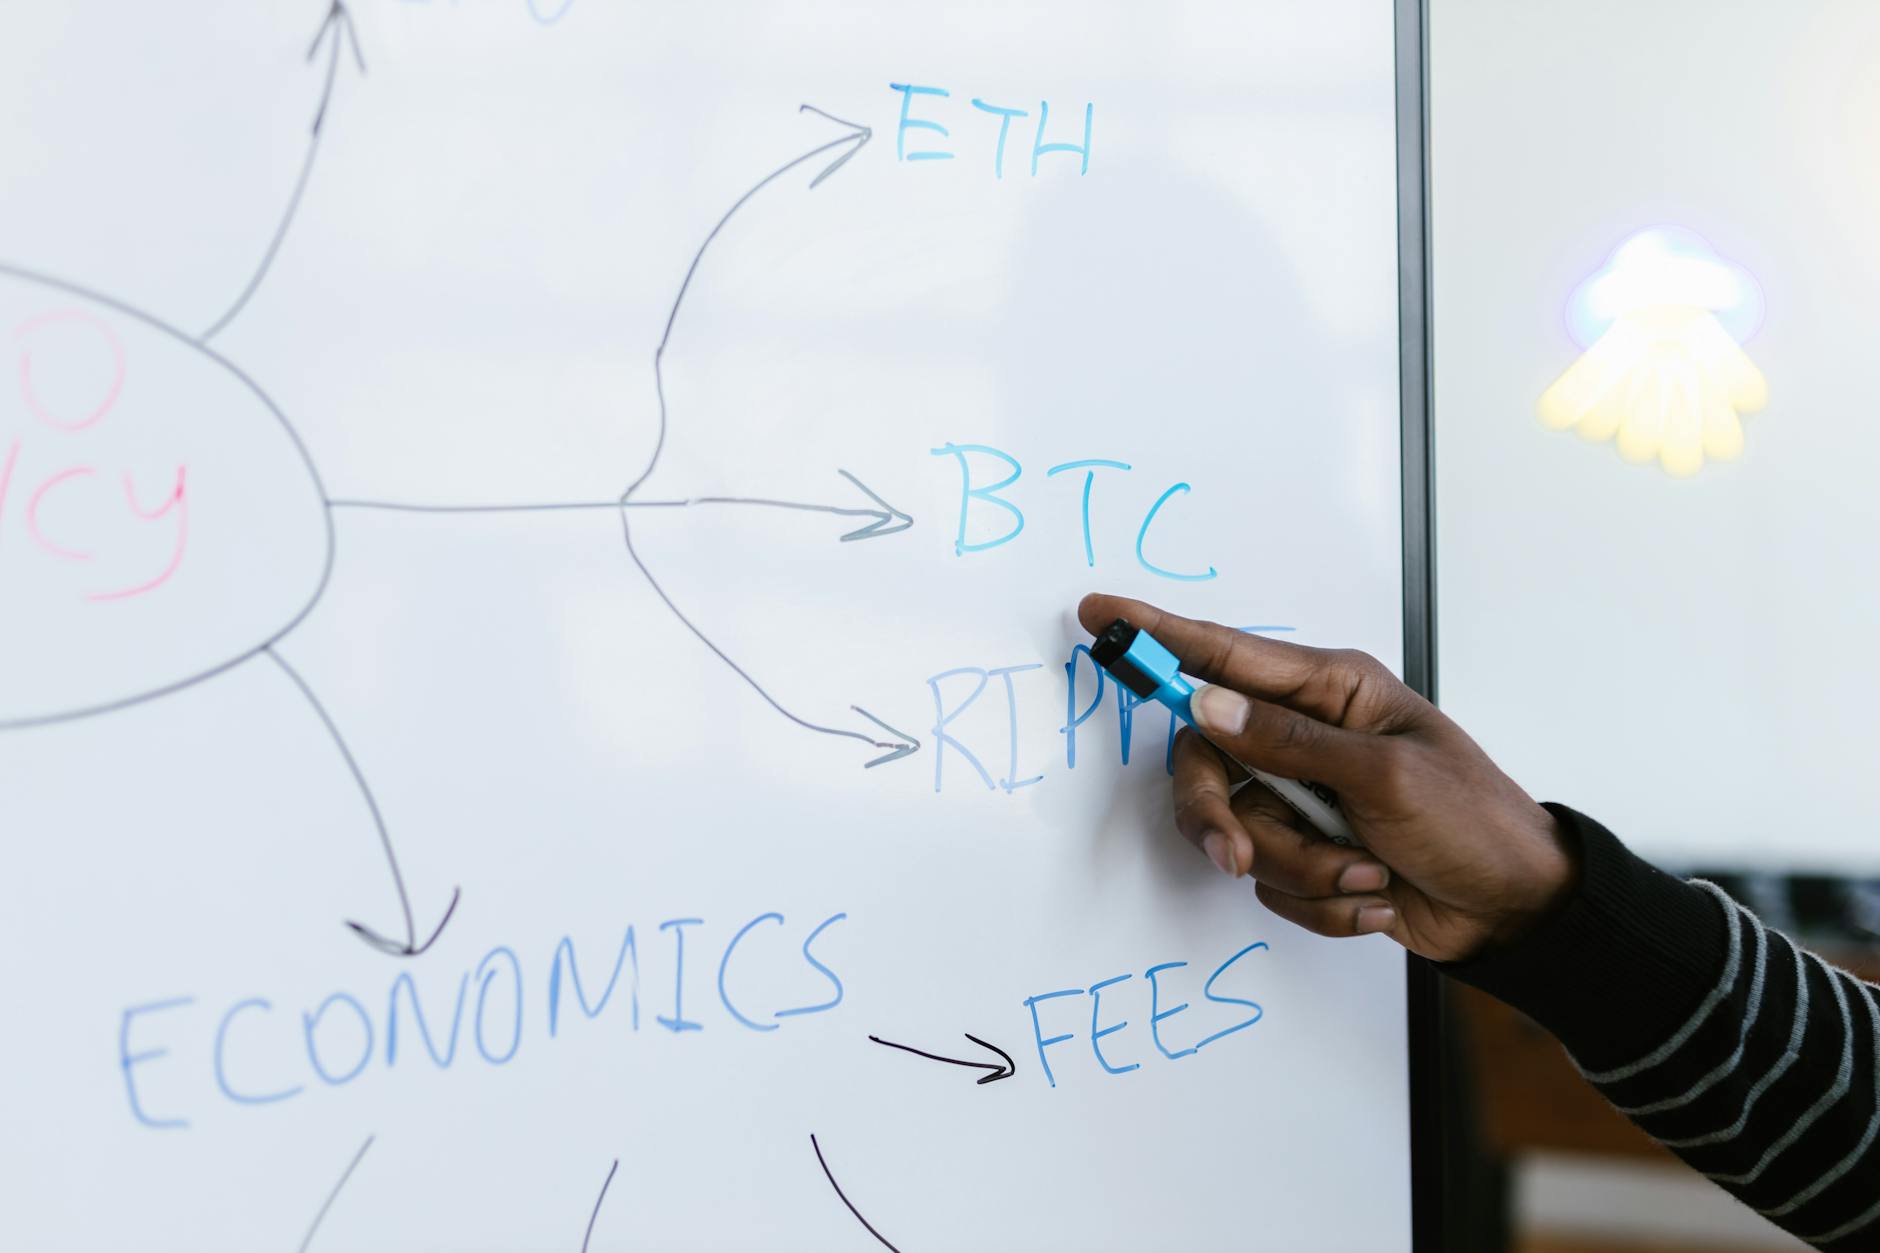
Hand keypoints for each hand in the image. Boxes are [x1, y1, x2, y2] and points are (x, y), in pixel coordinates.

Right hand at [1078, 593, 1577, 962]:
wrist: (1513, 911)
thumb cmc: (1470, 821)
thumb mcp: (1382, 774)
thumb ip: (1286, 742)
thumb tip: (1205, 703)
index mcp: (1330, 690)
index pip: (1224, 654)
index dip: (1156, 636)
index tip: (1100, 616)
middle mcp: (1304, 737)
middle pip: (1209, 761)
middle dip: (1225, 818)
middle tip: (1237, 855)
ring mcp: (1301, 797)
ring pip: (1239, 830)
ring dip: (1303, 867)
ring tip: (1366, 871)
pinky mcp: (1305, 852)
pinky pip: (1271, 879)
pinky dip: (1321, 897)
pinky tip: (1374, 892)